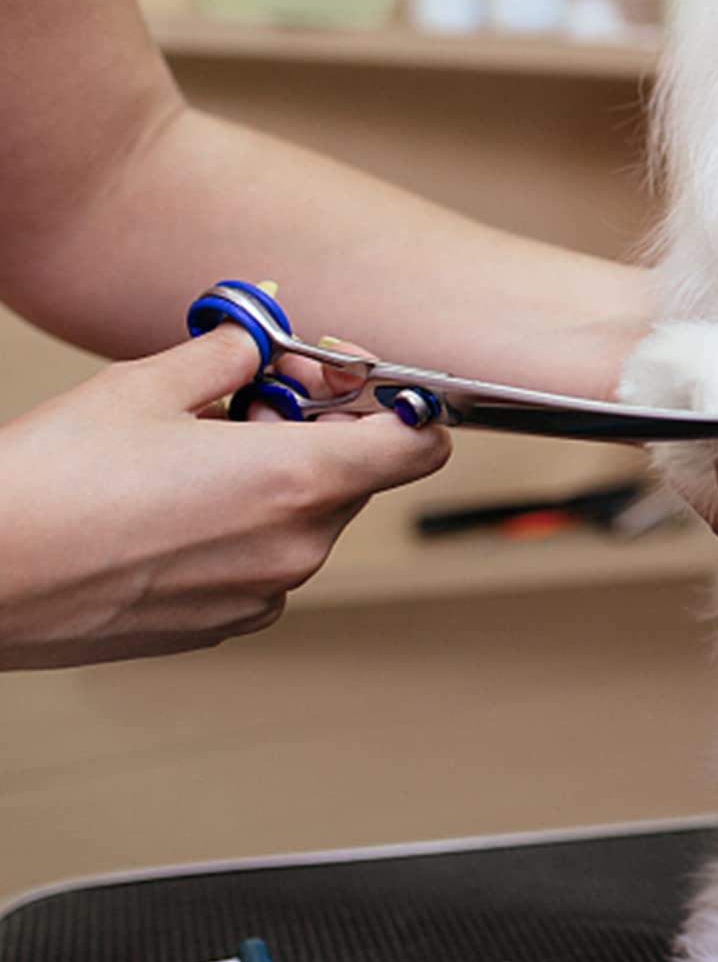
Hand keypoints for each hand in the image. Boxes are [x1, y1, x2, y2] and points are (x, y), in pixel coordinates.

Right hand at [0, 323, 449, 669]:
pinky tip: (176, 503)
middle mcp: (296, 548)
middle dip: (319, 427)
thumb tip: (258, 336)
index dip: (403, 404)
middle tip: (247, 394)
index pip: (420, 445)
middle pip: (359, 474)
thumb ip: (231, 353)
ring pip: (308, 517)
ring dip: (278, 477)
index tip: (355, 382)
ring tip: (196, 448)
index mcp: (299, 481)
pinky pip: (265, 561)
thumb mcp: (150, 384)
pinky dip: (244, 526)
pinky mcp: (223, 624)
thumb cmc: (53, 483)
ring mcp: (261, 594)